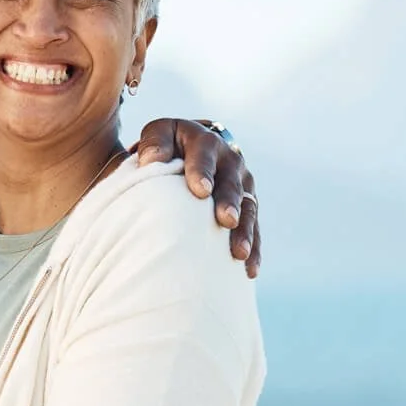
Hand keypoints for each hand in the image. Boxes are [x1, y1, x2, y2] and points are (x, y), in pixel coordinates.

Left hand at [135, 117, 261, 276]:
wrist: (192, 145)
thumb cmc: (166, 144)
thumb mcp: (157, 134)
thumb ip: (154, 144)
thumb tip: (151, 160)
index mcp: (205, 142)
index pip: (204, 155)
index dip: (202, 172)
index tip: (200, 191)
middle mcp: (230, 161)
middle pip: (232, 184)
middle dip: (229, 203)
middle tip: (225, 221)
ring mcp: (242, 184)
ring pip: (248, 208)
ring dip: (245, 231)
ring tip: (239, 254)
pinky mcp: (248, 205)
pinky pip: (253, 227)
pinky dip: (253, 247)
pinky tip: (249, 270)